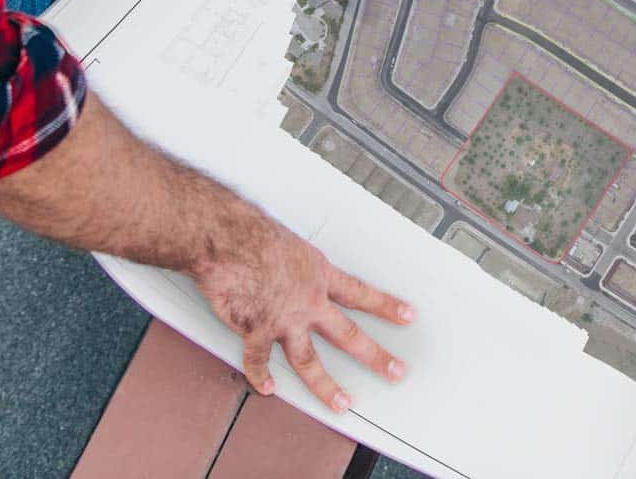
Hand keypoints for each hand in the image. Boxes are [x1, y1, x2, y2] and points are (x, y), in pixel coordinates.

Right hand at [192, 215, 414, 411]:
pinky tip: (267, 388)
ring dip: (326, 386)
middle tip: (395, 371)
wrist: (229, 239)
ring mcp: (283, 319)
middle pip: (348, 334)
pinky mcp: (255, 330)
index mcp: (318, 275)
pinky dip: (260, 376)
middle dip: (375, 356)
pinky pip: (258, 361)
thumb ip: (296, 262)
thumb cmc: (254, 232)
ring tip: (341, 403)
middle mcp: (308, 301)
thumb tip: (291, 265)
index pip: (360, 294)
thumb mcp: (290, 242)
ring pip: (309, 361)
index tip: (407, 315)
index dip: (385, 306)